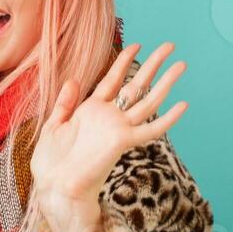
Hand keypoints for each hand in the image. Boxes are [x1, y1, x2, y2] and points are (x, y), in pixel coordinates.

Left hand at [31, 42, 190, 206]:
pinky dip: (167, 119)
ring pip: (147, 101)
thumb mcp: (53, 126)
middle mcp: (108, 118)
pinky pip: (150, 129)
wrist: (54, 186)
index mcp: (91, 111)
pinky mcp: (122, 142)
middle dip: (153, 65)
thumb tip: (75, 79)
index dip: (123, 62)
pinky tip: (183, 105)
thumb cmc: (50, 162)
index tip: (136, 45)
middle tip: (170, 46)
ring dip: (165, 83)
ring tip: (181, 64)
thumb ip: (65, 103)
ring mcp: (117, 129)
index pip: (112, 80)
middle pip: (135, 85)